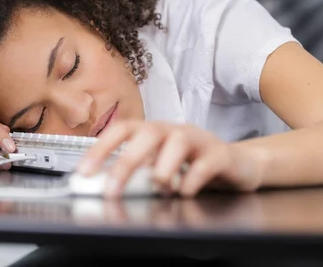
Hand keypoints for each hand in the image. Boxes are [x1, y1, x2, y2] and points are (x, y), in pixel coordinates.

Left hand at [76, 121, 263, 197]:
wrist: (238, 166)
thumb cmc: (193, 166)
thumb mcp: (162, 168)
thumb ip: (138, 175)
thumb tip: (107, 187)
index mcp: (156, 132)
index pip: (124, 130)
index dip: (101, 148)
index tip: (85, 171)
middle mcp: (175, 131)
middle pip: (149, 133)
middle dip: (127, 161)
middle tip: (113, 188)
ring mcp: (200, 140)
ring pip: (179, 140)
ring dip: (163, 166)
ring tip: (158, 186)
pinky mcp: (222, 155)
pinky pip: (207, 162)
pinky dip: (192, 179)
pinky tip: (184, 192)